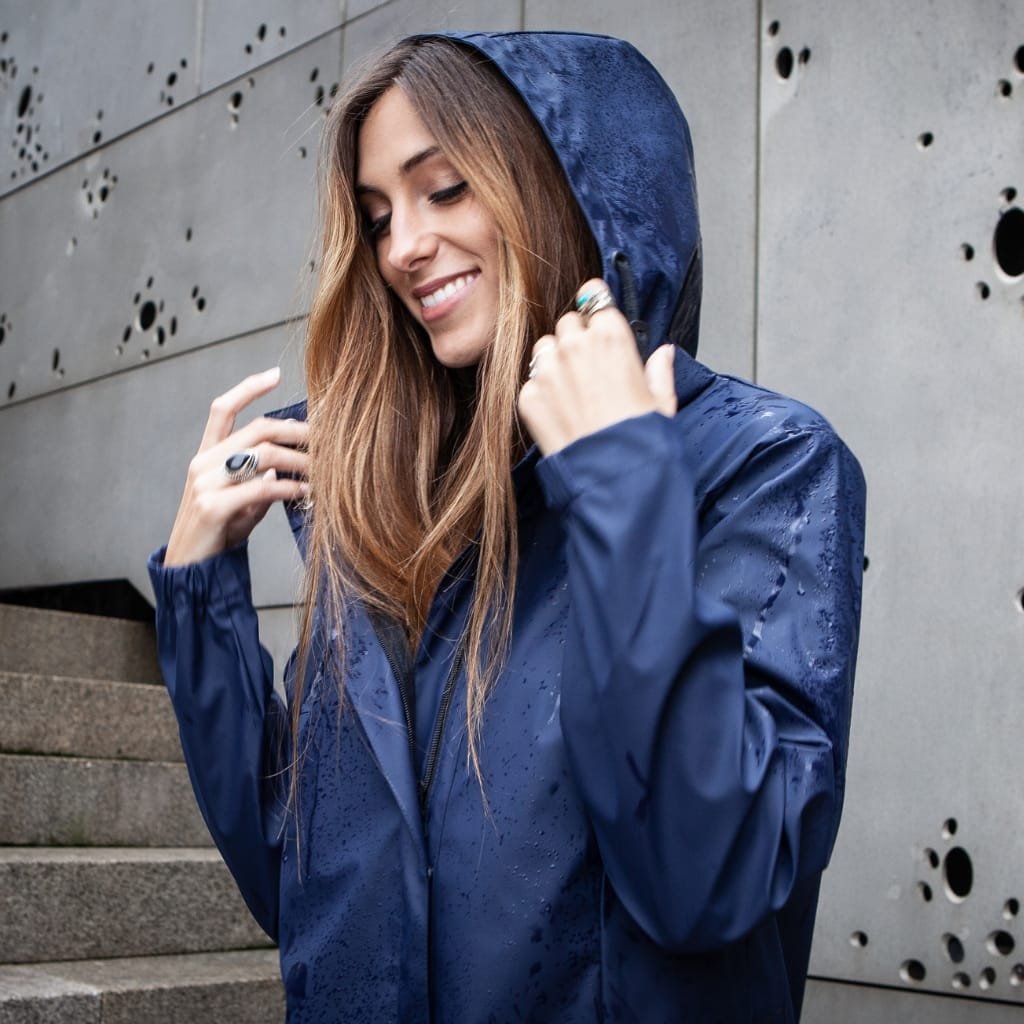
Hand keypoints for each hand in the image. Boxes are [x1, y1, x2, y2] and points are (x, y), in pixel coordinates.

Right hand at [164, 367, 309, 566]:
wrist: (191, 568)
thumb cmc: (218, 531)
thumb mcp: (242, 500)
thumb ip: (261, 477)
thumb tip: (290, 463)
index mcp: (207, 455)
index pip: (222, 409)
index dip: (248, 388)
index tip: (275, 374)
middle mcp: (204, 463)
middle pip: (257, 429)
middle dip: (297, 431)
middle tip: (324, 441)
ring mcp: (206, 483)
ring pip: (263, 455)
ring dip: (300, 462)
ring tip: (323, 473)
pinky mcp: (213, 506)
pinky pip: (261, 488)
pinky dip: (289, 489)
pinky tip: (306, 494)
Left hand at [517, 278, 676, 455]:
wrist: (612, 476)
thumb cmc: (641, 438)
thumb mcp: (662, 400)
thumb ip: (659, 370)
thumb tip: (664, 353)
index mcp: (611, 336)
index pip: (594, 299)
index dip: (596, 313)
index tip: (596, 324)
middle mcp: (575, 346)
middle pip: (567, 323)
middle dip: (575, 339)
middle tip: (588, 367)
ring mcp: (547, 371)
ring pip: (544, 348)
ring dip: (554, 361)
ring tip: (571, 390)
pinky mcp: (529, 396)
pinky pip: (531, 382)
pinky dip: (542, 394)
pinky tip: (561, 413)